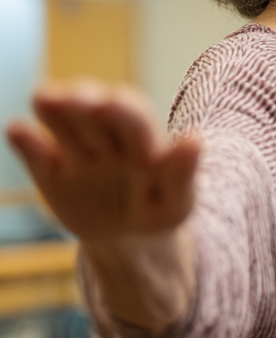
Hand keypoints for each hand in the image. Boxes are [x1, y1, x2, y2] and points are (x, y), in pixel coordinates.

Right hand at [7, 81, 199, 242]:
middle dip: (86, 102)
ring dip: (55, 109)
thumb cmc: (159, 212)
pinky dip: (25, 141)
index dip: (122, 111)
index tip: (109, 103)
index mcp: (145, 141)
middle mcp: (110, 138)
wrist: (129, 238)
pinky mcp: (50, 171)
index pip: (134, 118)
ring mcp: (78, 152)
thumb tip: (195, 139)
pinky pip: (35, 153)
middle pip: (95, 113)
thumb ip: (182, 175)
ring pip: (64, 123)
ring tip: (45, 99)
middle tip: (78, 99)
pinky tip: (17, 130)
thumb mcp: (176, 203)